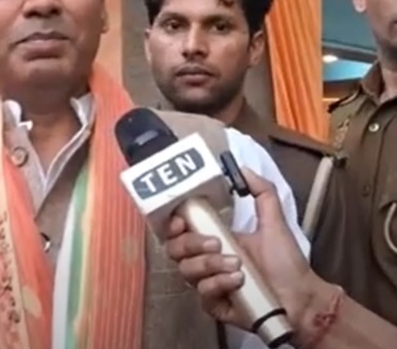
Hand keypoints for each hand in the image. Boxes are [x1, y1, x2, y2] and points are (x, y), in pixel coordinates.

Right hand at [165, 169, 314, 329]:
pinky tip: (238, 282)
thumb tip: (243, 169)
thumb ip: (262, 192)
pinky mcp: (213, 305)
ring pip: (187, 271)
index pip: (178, 229)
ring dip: (210, 265)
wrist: (302, 298)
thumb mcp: (274, 222)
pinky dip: (218, 284)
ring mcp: (207, 283)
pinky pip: (203, 294)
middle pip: (175, 249)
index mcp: (212, 237)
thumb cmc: (286, 262)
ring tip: (238, 266)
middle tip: (217, 243)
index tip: (181, 220)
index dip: (172, 224)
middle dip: (192, 244)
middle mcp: (204, 260)